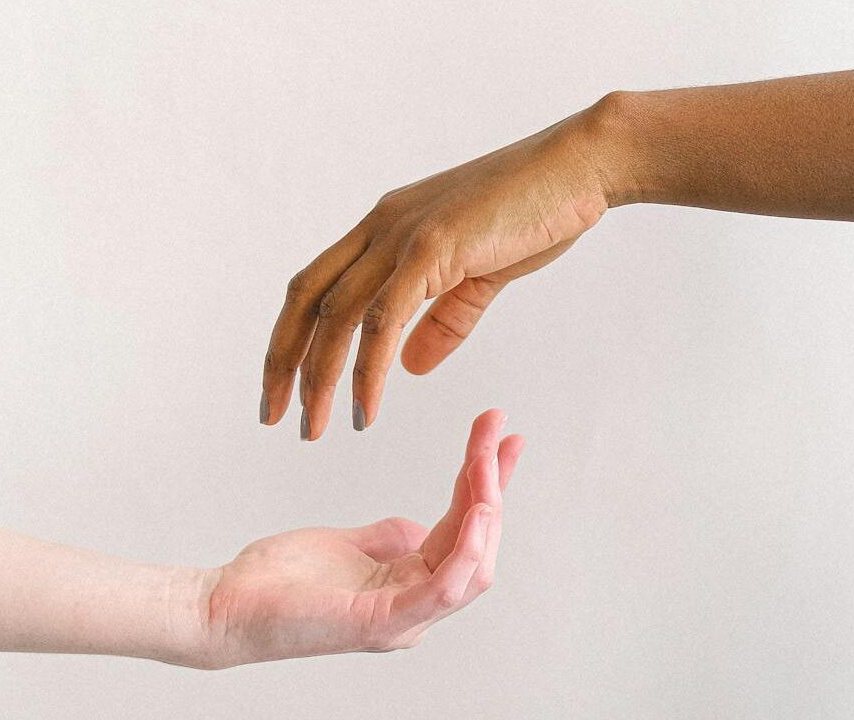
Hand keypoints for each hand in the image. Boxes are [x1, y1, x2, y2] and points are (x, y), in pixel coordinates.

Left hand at [185, 409, 523, 668]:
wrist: (225, 606)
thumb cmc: (276, 581)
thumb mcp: (344, 545)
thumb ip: (386, 539)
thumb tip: (418, 527)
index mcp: (408, 587)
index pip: (463, 530)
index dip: (485, 482)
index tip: (499, 435)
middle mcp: (415, 606)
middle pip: (477, 542)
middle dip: (492, 482)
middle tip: (497, 429)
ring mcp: (404, 618)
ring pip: (473, 565)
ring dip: (486, 507)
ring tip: (484, 459)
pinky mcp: (385, 622)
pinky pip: (445, 585)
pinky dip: (468, 547)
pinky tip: (478, 508)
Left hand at [261, 103, 623, 438]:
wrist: (580, 166)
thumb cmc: (537, 212)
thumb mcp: (479, 274)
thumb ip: (442, 319)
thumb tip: (408, 367)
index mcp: (384, 227)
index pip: (314, 287)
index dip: (291, 338)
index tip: (284, 388)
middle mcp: (380, 227)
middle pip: (305, 300)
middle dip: (283, 362)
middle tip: (273, 418)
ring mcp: (403, 234)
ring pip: (337, 315)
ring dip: (319, 377)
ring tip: (316, 427)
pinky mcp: (432, 246)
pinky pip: (383, 320)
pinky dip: (367, 370)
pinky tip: (365, 409)